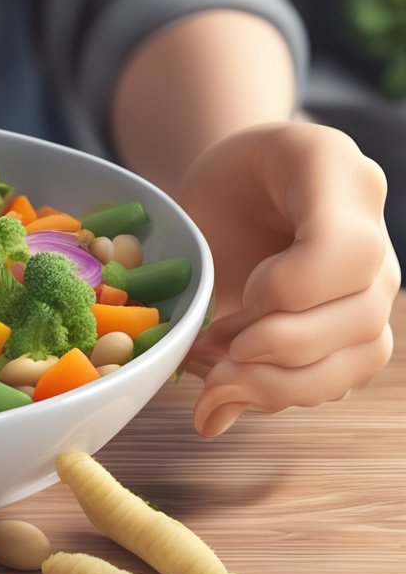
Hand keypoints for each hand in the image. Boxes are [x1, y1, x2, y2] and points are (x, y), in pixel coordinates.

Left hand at [177, 123, 398, 436]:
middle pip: (361, 317)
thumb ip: (201, 261)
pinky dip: (279, 394)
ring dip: (278, 382)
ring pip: (360, 358)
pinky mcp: (356, 331)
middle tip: (210, 342)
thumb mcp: (206, 182)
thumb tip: (199, 358)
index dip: (290, 289)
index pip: (348, 252)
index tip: (243, 290)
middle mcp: (375, 239)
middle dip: (276, 344)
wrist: (239, 189)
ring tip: (216, 377)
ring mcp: (373, 288)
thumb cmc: (221, 184)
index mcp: (341, 179)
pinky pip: (341, 379)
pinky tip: (229, 388)